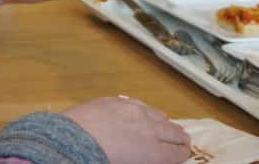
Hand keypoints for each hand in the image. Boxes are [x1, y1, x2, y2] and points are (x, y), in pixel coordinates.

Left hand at [63, 97, 190, 163]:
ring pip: (157, 115)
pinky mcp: (115, 101)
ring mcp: (132, 111)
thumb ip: (143, 159)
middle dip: (180, 138)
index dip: (183, 154)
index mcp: (152, 152)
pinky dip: (147, 110)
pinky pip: (138, 104)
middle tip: (185, 140)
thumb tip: (146, 156)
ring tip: (170, 125)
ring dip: (165, 122)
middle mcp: (148, 129)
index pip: (176, 154)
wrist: (73, 140)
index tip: (186, 154)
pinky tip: (147, 111)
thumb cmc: (99, 161)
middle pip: (171, 132)